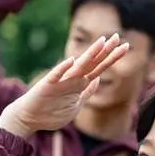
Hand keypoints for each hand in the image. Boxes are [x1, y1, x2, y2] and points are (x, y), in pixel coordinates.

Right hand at [0, 35, 129, 137]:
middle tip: (118, 36)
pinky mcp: (47, 86)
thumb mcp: (76, 105)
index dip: (112, 58)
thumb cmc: (51, 112)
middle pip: (92, 63)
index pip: (99, 68)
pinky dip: (63, 69)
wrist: (29, 119)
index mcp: (79, 84)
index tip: (125, 46)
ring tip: (101, 42)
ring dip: (90, 54)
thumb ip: (87, 91)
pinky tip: (71, 61)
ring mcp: (60, 82)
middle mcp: (72, 79)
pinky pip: (56, 77)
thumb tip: (98, 78)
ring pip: (78, 66)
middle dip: (105, 51)